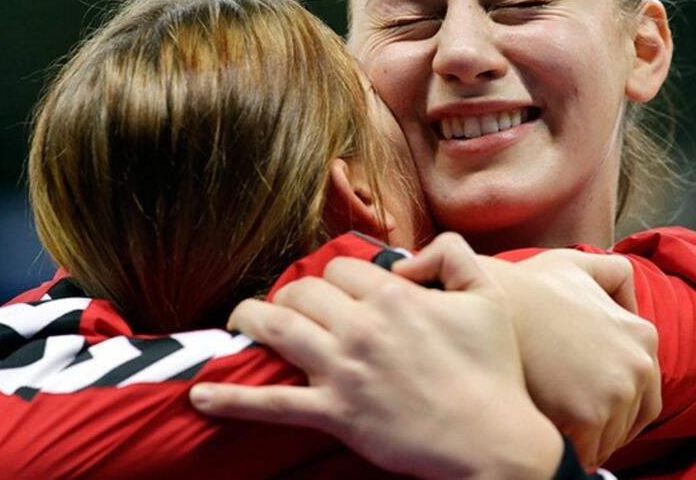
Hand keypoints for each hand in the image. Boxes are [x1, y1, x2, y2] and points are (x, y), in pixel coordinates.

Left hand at [191, 234, 563, 479]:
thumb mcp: (489, 295)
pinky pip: (271, 404)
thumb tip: (407, 259)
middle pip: (303, 293)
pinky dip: (232, 399)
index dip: (333, 279)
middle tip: (290, 309)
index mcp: (395, 296)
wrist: (492, 440)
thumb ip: (453, 254)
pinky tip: (201, 394)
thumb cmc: (494, 369)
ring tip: (239, 323)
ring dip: (251, 321)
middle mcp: (362, 327)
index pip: (339, 270)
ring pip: (278, 331)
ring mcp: (344, 371)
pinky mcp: (334, 413)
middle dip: (292, 296)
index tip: (336, 294)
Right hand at [447, 249, 660, 469]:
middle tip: (569, 418)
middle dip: (604, 424)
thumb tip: (627, 304)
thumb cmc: (528, 286)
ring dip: (588, 439)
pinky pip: (587, 453)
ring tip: (556, 423)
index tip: (584, 401)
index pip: (643, 392)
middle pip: (630, 420)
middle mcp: (640, 365)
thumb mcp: (579, 264)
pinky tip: (549, 433)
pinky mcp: (589, 416)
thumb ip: (614, 274)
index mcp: (643, 335)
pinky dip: (571, 450)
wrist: (493, 305)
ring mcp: (618, 392)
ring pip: (610, 440)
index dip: (611, 401)